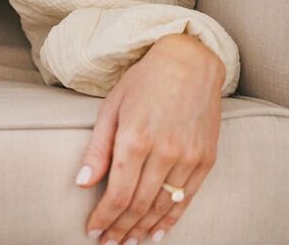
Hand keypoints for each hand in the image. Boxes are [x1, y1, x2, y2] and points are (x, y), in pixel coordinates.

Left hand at [76, 33, 224, 243]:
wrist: (190, 62)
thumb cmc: (143, 81)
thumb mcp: (111, 107)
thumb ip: (97, 149)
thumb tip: (81, 184)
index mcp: (134, 138)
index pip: (117, 193)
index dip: (104, 217)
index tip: (93, 230)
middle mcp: (164, 151)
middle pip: (139, 204)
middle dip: (121, 228)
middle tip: (108, 242)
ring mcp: (189, 157)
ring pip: (163, 206)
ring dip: (143, 228)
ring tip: (129, 241)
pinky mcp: (206, 159)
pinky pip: (187, 198)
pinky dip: (171, 219)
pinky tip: (157, 233)